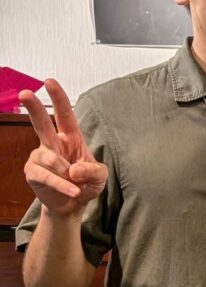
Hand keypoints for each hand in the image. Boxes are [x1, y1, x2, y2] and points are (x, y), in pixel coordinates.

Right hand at [20, 79, 107, 217]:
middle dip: (33, 107)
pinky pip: (45, 176)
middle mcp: (53, 143)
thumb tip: (74, 168)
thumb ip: (92, 171)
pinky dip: (61, 184)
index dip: (58, 97)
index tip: (49, 81)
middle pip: (42, 122)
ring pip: (48, 158)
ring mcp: (41, 157)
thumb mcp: (99, 176)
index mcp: (71, 137)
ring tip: (76, 184)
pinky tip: (72, 190)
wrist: (73, 205)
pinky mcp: (33, 173)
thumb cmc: (86, 183)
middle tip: (25, 93)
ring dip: (65, 173)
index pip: (64, 114)